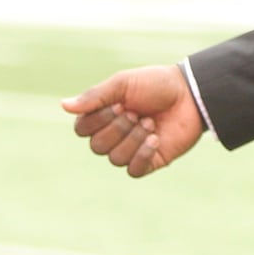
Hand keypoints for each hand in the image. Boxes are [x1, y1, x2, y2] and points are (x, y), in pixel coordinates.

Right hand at [61, 65, 204, 177]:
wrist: (190, 94)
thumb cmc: (156, 85)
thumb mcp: (123, 84)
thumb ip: (95, 96)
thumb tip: (63, 105)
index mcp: (102, 116)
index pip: (82, 129)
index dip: (99, 119)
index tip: (121, 103)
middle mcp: (113, 135)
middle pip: (97, 147)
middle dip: (119, 128)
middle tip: (138, 112)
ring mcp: (130, 150)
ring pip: (115, 159)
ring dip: (134, 138)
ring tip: (151, 122)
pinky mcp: (149, 162)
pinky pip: (133, 171)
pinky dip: (143, 155)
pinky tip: (156, 139)